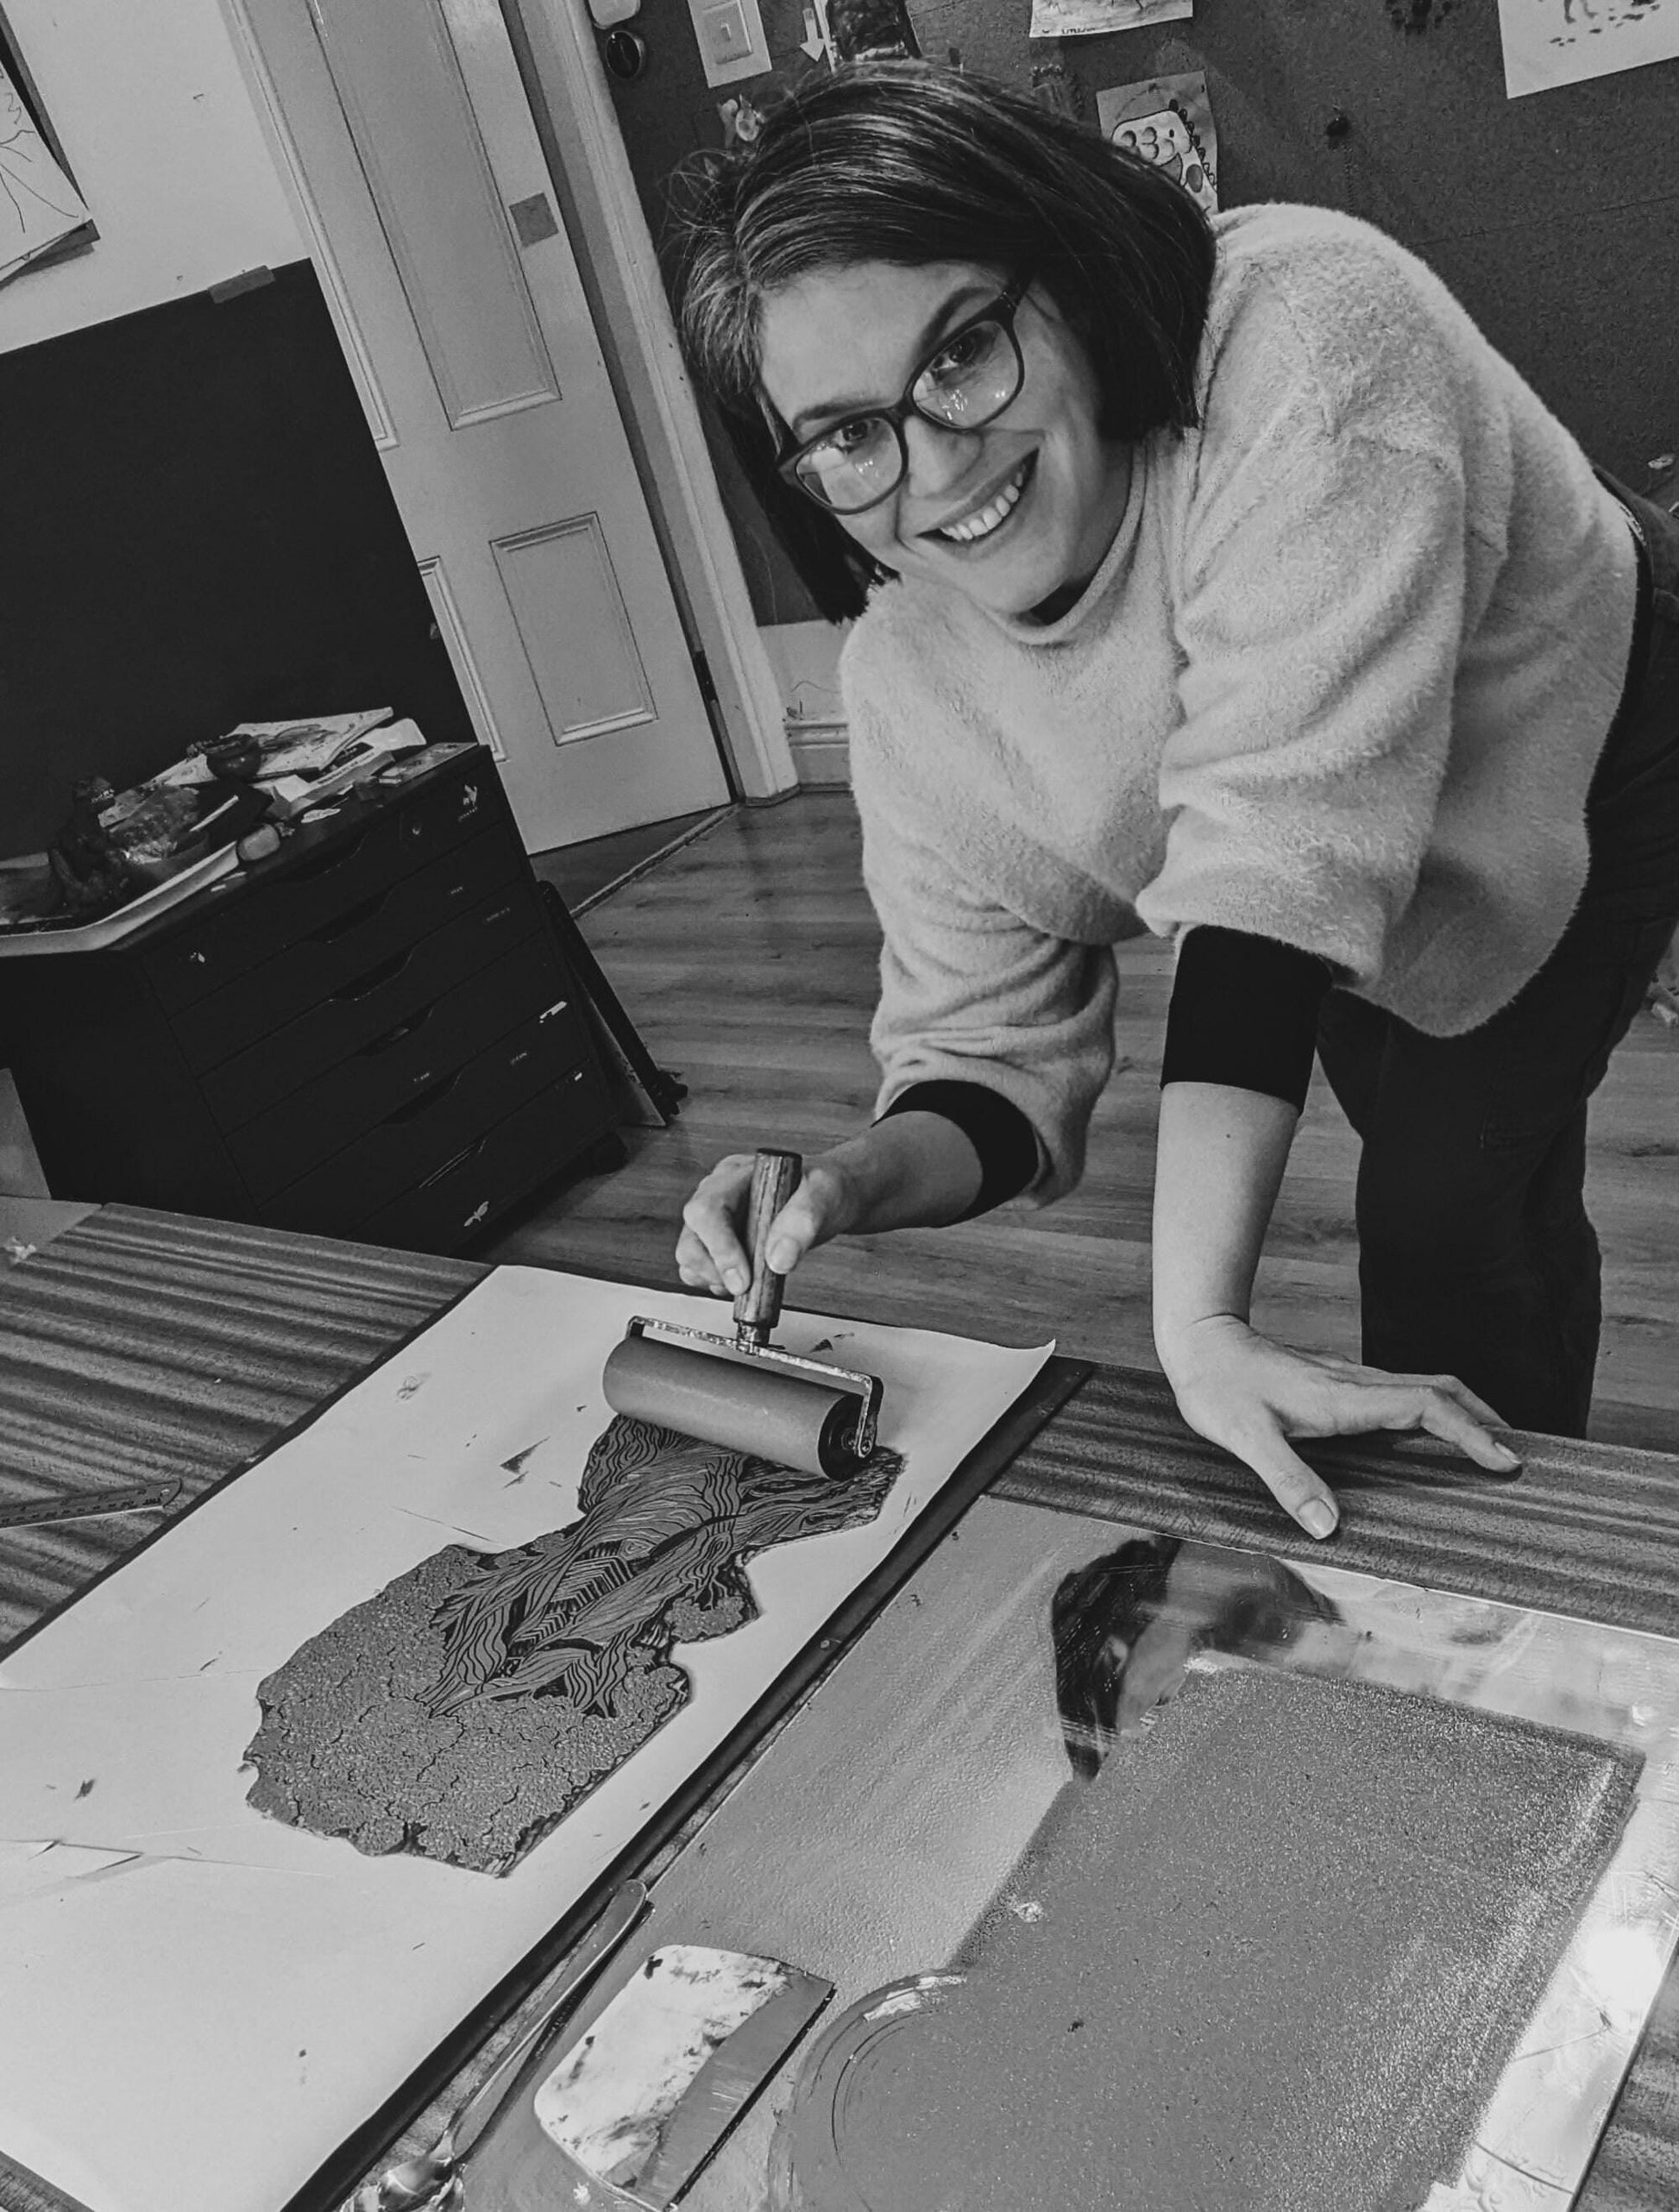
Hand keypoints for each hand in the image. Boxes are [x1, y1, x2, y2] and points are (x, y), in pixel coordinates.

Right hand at [676, 1150, 860, 1298]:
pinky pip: (698, 1267)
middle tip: (746, 1286)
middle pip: (691, 1236)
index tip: (744, 1278)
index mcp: (737, 1175)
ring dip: (714, 1278)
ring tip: (749, 1282)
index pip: (708, 1209)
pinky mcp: (718, 1240)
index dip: (720, 1249)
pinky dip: (715, 1282)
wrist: (830, 1198)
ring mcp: (716, 1218)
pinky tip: (742, 1282)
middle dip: (715, 1270)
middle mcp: (718, 1193)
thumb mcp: (826, 1195)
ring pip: (689, 1255)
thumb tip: (778, 1259)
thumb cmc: (825, 1189)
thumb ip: (803, 1221)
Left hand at [1159, 1315, 1521, 1538]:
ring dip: (1465, 1413)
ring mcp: (1352, 1382)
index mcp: (1346, 1398)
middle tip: (1518, 1456)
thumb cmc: (1220, 1389)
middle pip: (1442, 1390)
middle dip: (1485, 1419)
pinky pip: (1404, 1396)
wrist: (1201, 1342)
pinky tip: (1431, 1437)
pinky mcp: (1342, 1385)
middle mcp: (1358, 1385)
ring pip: (1426, 1389)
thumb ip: (1287, 1479)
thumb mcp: (1246, 1439)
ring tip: (1491, 1447)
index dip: (1471, 1432)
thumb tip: (1327, 1527)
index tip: (1505, 1459)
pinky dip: (1434, 1413)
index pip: (1427, 1408)